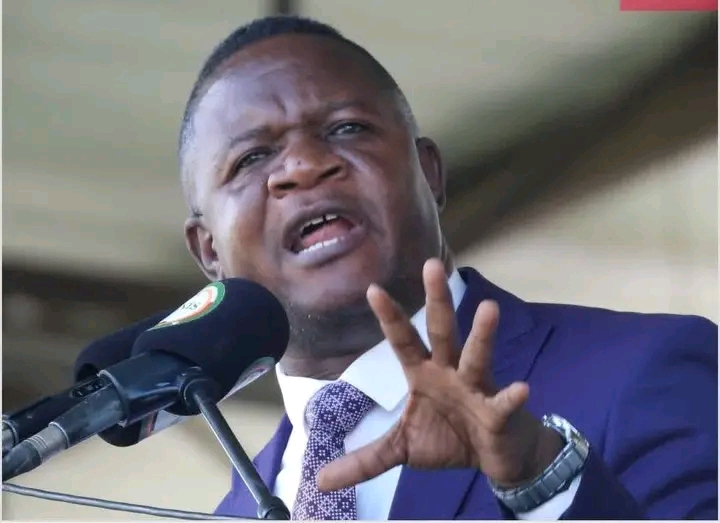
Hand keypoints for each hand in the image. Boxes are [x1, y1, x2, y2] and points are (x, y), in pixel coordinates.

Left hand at [317, 258, 562, 491]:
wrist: (497, 457)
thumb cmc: (450, 439)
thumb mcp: (402, 449)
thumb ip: (365, 460)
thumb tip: (321, 481)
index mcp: (424, 374)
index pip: (403, 341)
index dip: (389, 317)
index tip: (372, 289)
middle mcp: (449, 372)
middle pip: (441, 331)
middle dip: (436, 301)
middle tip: (431, 265)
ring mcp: (476, 388)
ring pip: (477, 356)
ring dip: (482, 335)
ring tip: (488, 308)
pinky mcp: (499, 412)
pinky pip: (504, 404)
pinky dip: (511, 397)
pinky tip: (520, 389)